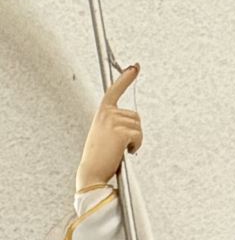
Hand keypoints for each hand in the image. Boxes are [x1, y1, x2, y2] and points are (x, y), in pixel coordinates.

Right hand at [75, 63, 142, 189]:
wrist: (92, 173)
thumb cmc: (99, 158)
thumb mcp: (104, 135)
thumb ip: (115, 124)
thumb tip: (132, 123)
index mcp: (102, 112)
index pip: (115, 90)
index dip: (126, 77)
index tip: (135, 66)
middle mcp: (107, 113)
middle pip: (135, 116)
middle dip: (134, 132)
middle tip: (121, 147)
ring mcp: (113, 121)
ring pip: (138, 126)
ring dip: (135, 141)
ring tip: (121, 151)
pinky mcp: (121, 131)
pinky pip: (138, 136)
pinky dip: (136, 146)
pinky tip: (125, 153)